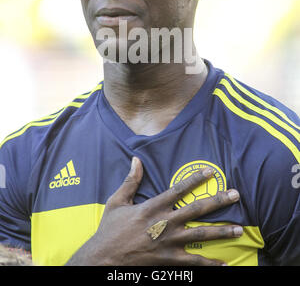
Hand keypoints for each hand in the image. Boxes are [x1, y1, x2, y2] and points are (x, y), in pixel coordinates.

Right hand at [66, 157, 241, 265]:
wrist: (104, 259)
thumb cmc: (110, 230)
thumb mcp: (117, 202)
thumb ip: (130, 181)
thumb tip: (136, 159)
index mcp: (153, 207)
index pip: (179, 189)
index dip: (195, 179)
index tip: (211, 172)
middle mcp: (164, 223)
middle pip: (196, 209)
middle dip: (218, 201)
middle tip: (235, 194)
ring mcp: (168, 243)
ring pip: (201, 235)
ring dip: (221, 231)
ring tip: (239, 229)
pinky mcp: (169, 261)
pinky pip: (194, 262)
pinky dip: (210, 264)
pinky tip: (224, 263)